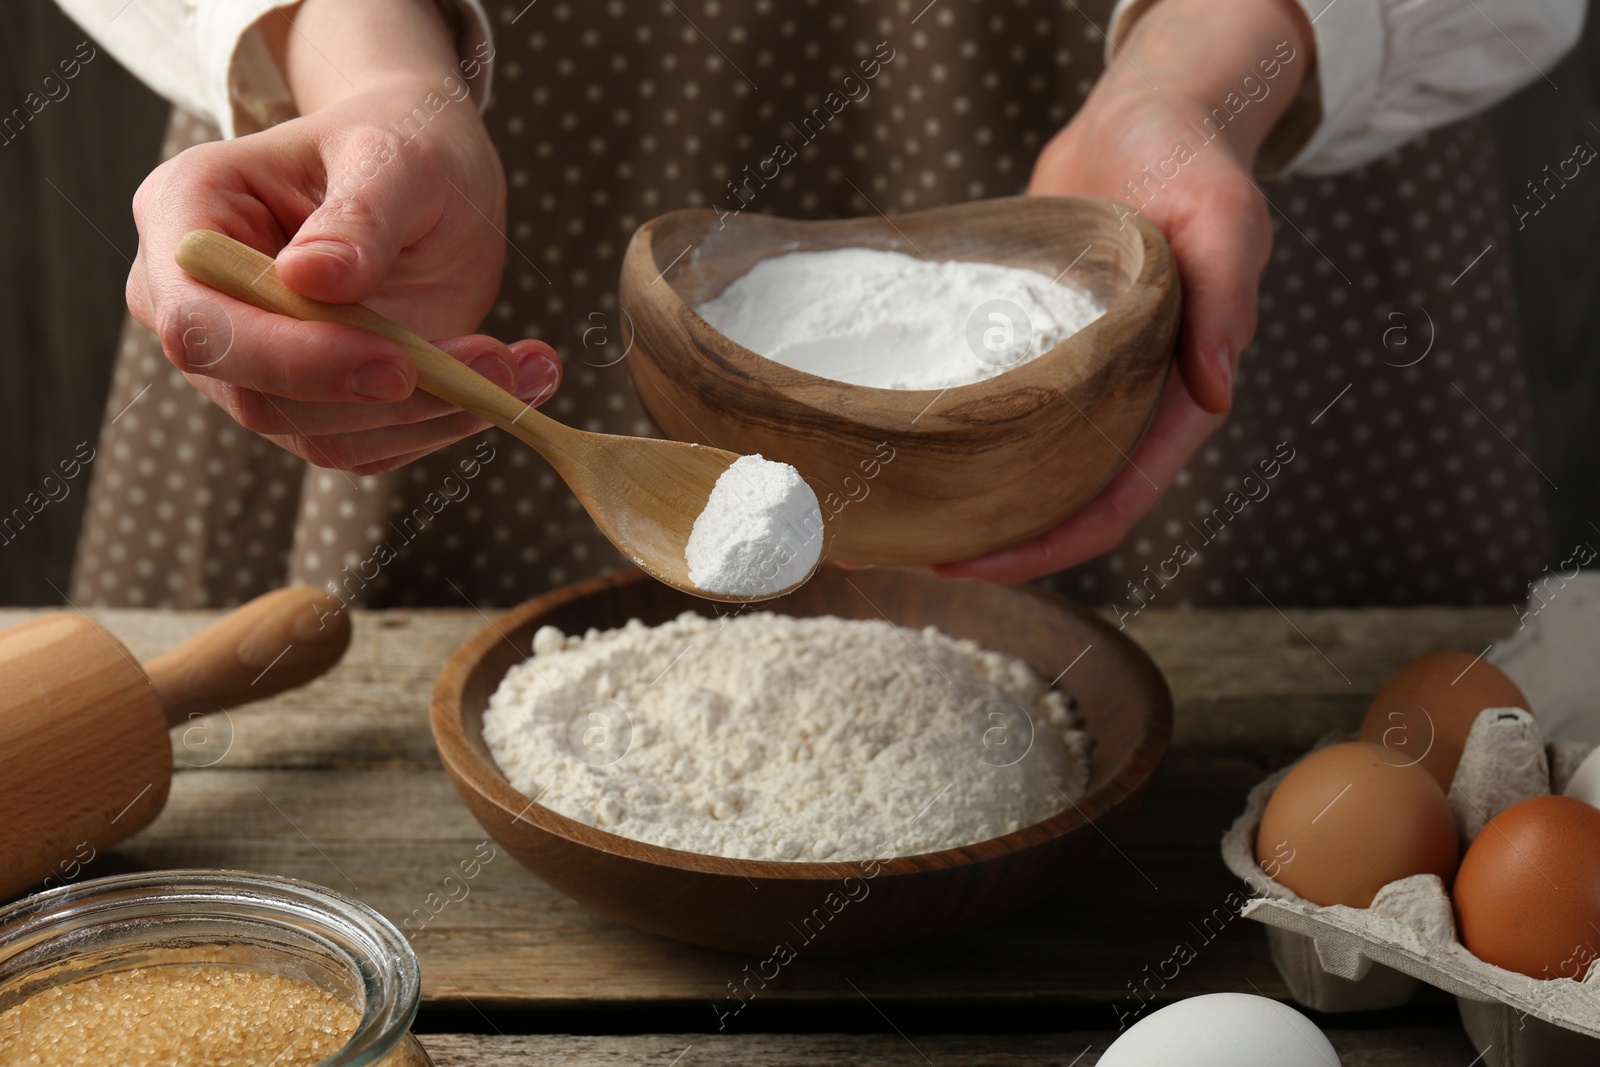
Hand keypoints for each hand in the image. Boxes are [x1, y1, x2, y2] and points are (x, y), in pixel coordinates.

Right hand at [124, 0, 558, 474]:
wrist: (428, 178)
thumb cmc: (399, 142)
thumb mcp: (394, 156)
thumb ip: (360, 216)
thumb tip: (314, 280)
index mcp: (186, 217)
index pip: (200, 322)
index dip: (291, 357)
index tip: (397, 363)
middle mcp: (199, 303)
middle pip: (258, 396)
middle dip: (384, 398)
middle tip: (495, 364)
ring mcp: (252, 365)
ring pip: (322, 437)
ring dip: (434, 416)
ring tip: (522, 365)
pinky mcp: (312, 407)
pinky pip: (371, 445)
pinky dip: (447, 424)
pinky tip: (514, 382)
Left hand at [935, 0, 1312, 582]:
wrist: (1145, 116)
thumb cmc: (1195, 159)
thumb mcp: (1225, 217)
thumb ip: (1227, 300)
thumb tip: (1216, 390)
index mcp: (1175, 400)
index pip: (1114, 503)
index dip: (1046, 547)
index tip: (971, 564)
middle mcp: (1123, 404)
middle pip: (1054, 503)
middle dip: (988, 542)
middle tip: (903, 553)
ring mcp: (1075, 380)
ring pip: (1017, 464)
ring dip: (958, 496)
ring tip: (880, 514)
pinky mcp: (1033, 348)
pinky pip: (989, 405)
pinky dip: (946, 431)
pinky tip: (888, 437)